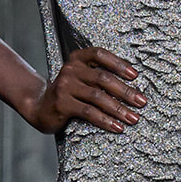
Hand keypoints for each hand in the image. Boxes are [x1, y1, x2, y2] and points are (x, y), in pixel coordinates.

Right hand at [24, 46, 145, 135]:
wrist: (39, 107)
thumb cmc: (68, 93)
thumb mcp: (81, 79)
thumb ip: (99, 77)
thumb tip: (132, 89)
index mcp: (77, 59)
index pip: (100, 54)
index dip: (119, 63)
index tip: (135, 75)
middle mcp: (70, 70)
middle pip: (103, 78)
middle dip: (126, 91)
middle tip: (141, 102)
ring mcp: (65, 86)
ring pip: (98, 97)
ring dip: (119, 109)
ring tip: (133, 118)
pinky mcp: (62, 104)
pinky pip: (89, 112)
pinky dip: (105, 120)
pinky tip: (117, 127)